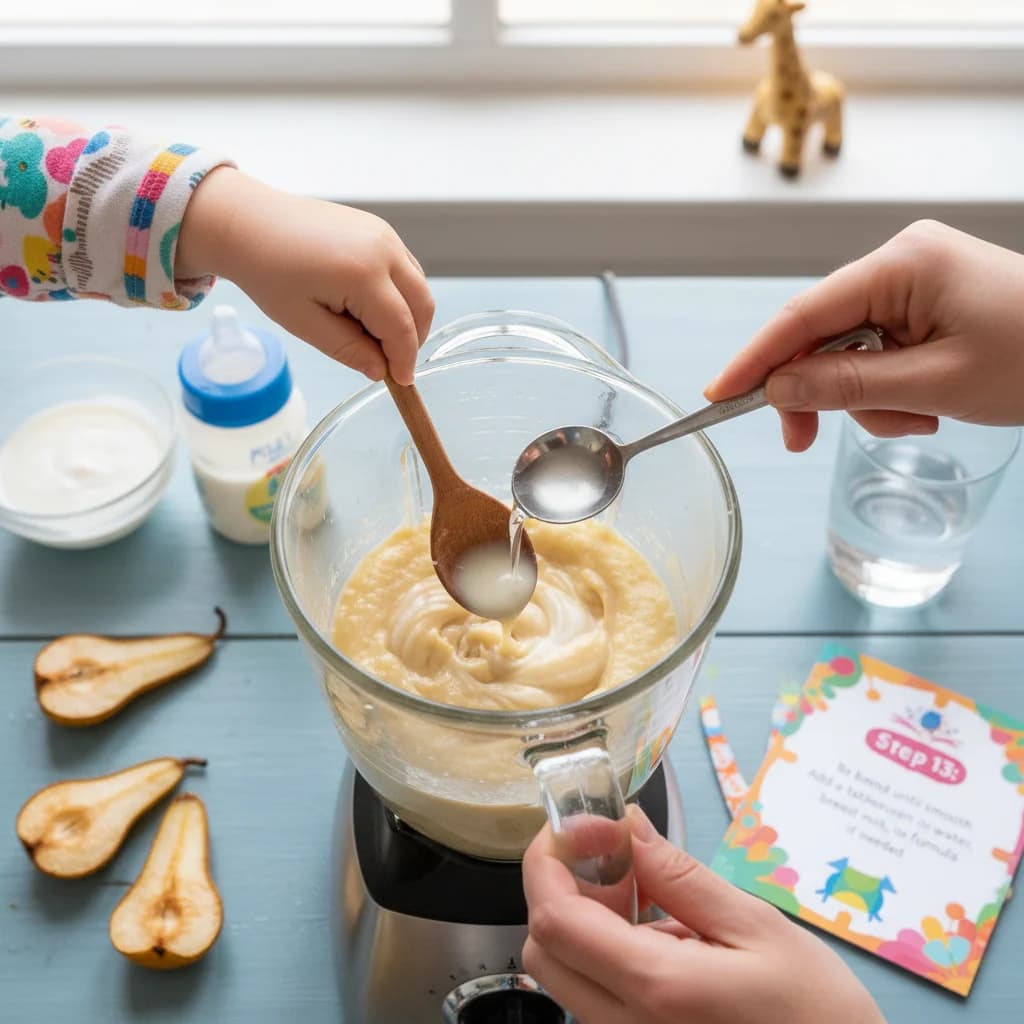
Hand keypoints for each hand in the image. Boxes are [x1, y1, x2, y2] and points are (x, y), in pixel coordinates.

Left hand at [177, 167, 432, 384]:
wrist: (249, 222)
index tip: (401, 381)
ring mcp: (384, 234)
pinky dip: (401, 294)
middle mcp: (383, 249)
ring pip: (419, 286)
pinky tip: (372, 309)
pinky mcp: (379, 229)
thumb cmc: (268, 272)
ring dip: (410, 316)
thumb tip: (380, 371)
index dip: (404, 359)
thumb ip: (347, 349)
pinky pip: (406, 268)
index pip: (401, 327)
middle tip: (391, 362)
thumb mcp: (304, 323)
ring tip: (376, 336)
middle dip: (413, 339)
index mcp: (363, 274)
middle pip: (422, 304)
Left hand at [523, 807, 883, 1023]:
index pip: (553, 919)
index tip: (583, 823)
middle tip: (616, 854)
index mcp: (654, 989)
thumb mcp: (756, 927)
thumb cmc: (816, 1010)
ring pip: (565, 972)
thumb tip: (625, 823)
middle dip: (561, 886)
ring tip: (650, 891)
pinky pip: (595, 996)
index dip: (549, 859)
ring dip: (584, 918)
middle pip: (543, 948)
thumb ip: (679, 876)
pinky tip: (662, 931)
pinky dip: (605, 951)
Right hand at [704, 221, 1023, 450]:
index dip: (757, 357)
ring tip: (917, 421)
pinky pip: (878, 351)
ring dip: (867, 398)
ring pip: (848, 351)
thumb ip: (847, 385)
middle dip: (821, 391)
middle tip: (806, 442)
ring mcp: (914, 282)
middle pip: (821, 334)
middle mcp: (901, 262)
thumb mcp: (935, 384)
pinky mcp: (925, 303)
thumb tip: (778, 388)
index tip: (719, 395)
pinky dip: (888, 389)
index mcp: (903, 263)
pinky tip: (925, 406)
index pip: (805, 313)